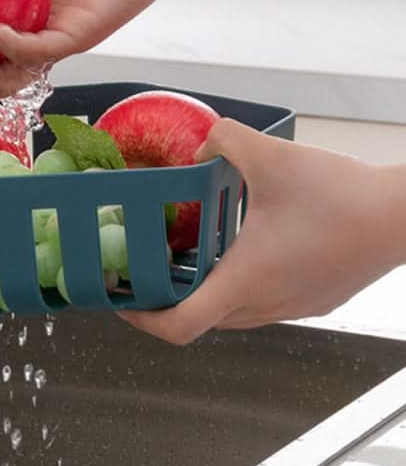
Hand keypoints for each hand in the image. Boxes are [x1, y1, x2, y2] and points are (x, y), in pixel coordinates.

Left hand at [118, 119, 404, 343]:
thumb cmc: (344, 195)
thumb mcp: (271, 154)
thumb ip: (224, 140)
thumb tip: (200, 146)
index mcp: (247, 279)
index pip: (180, 324)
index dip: (142, 317)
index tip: (121, 298)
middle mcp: (266, 303)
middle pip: (200, 318)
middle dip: (164, 298)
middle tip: (143, 268)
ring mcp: (292, 307)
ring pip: (230, 311)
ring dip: (202, 289)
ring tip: (184, 254)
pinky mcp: (311, 299)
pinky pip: (258, 302)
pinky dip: (234, 282)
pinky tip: (236, 245)